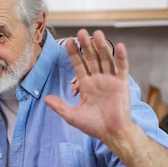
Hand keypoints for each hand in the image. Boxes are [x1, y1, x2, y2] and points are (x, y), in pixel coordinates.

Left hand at [44, 29, 134, 143]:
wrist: (111, 133)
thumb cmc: (93, 126)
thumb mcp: (72, 116)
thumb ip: (59, 106)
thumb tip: (45, 99)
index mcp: (86, 85)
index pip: (78, 65)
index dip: (73, 54)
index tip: (67, 41)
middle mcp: (98, 80)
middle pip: (91, 58)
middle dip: (85, 46)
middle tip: (81, 32)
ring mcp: (110, 80)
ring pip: (105, 60)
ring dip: (101, 47)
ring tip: (96, 34)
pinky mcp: (122, 84)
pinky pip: (122, 68)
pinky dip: (121, 57)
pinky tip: (118, 46)